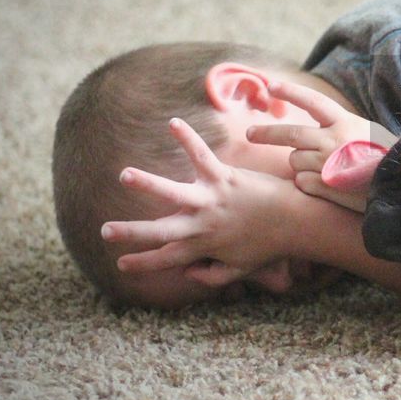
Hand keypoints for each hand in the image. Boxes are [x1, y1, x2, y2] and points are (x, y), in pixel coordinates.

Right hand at [104, 117, 295, 286]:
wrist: (296, 221)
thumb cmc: (269, 245)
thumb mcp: (240, 269)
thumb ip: (212, 276)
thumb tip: (186, 275)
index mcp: (205, 247)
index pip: (167, 258)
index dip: (143, 263)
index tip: (120, 264)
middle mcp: (203, 225)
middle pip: (161, 231)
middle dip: (131, 233)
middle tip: (104, 231)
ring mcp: (212, 200)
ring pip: (173, 192)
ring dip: (148, 184)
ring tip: (124, 175)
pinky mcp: (225, 177)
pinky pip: (202, 156)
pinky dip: (187, 139)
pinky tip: (172, 122)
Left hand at [247, 81, 394, 210]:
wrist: (400, 186)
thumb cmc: (387, 159)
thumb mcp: (367, 133)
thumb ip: (341, 128)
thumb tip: (317, 128)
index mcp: (345, 123)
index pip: (312, 102)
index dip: (291, 92)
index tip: (271, 85)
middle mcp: (332, 140)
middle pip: (290, 134)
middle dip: (265, 132)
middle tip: (249, 133)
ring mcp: (325, 164)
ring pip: (295, 160)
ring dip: (302, 164)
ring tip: (326, 170)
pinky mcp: (322, 185)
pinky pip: (301, 181)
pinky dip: (308, 183)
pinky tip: (327, 185)